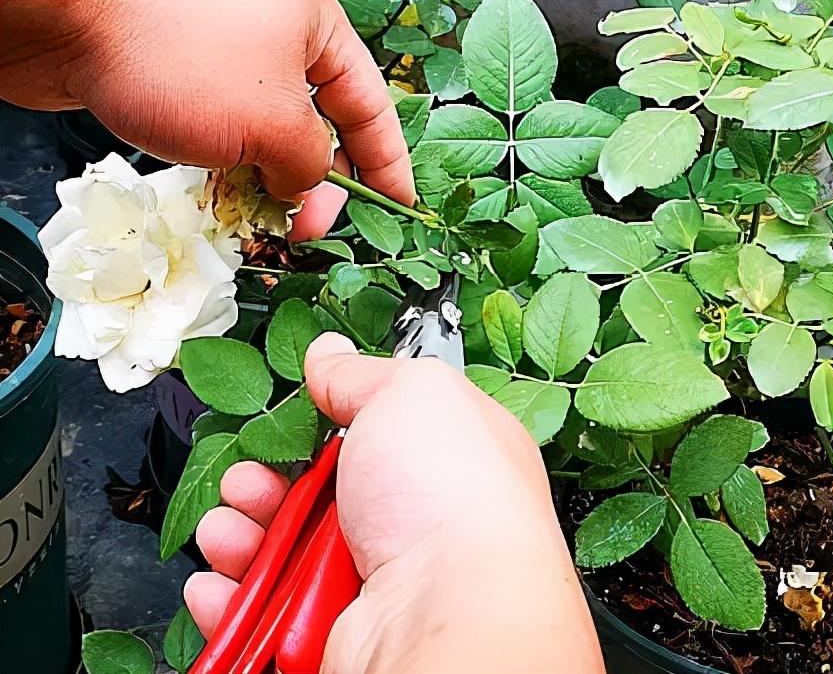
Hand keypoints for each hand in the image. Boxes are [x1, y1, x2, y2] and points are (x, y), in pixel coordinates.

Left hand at [0, 0, 411, 239]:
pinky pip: (214, 123)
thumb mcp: (273, 123)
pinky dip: (222, 161)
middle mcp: (271, 28)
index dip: (388, 162)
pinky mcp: (167, 62)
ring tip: (260, 222)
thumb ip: (309, 164)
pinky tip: (218, 194)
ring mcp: (215, 44)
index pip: (371, 103)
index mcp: (315, 22)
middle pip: (314, 118)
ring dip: (264, 177)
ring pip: (259, 126)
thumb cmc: (184, 55)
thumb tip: (305, 188)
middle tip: (308, 230)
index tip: (399, 209)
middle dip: (316, 180)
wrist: (58, 8)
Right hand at [184, 333, 603, 673]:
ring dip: (241, 536)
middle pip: (318, 495)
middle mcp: (414, 522)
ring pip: (284, 554)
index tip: (301, 412)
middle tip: (252, 479)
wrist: (446, 610)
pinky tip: (223, 583)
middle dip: (266, 481)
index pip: (378, 432)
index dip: (331, 421)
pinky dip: (235, 600)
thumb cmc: (453, 500)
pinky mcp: (336, 633)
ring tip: (232, 529)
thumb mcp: (412, 394)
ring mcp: (376, 582)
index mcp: (445, 456)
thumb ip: (364, 374)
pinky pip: (267, 614)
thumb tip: (331, 354)